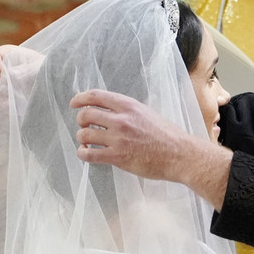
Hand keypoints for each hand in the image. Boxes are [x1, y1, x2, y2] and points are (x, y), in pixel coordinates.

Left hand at [70, 89, 232, 208]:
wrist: (179, 154)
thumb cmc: (167, 135)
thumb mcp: (147, 113)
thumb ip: (127, 111)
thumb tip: (108, 112)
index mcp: (129, 106)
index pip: (96, 96)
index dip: (80, 99)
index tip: (74, 103)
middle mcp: (121, 119)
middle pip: (86, 114)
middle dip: (81, 120)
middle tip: (84, 126)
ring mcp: (118, 139)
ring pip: (84, 134)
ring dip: (82, 138)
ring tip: (88, 142)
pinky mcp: (117, 156)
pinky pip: (88, 154)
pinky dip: (83, 153)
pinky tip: (87, 153)